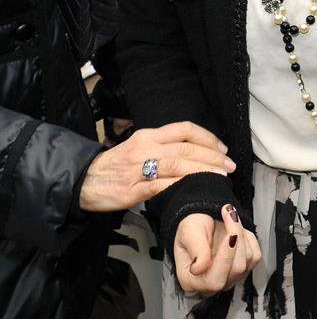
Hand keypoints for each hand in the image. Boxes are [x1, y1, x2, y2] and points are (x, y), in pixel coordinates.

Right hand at [80, 121, 234, 210]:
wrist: (84, 181)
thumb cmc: (114, 166)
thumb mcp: (138, 147)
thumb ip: (162, 147)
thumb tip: (193, 152)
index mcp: (148, 135)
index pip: (184, 129)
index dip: (207, 137)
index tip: (222, 148)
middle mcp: (145, 147)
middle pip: (186, 147)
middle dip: (212, 155)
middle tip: (229, 164)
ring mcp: (139, 168)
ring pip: (178, 165)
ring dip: (203, 170)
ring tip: (220, 175)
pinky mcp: (134, 189)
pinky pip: (163, 186)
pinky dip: (183, 186)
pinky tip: (196, 189)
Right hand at [174, 206, 260, 294]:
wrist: (201, 220)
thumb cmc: (192, 228)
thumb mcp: (188, 232)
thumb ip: (195, 249)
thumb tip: (198, 267)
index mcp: (192, 280)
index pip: (214, 281)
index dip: (225, 258)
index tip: (230, 236)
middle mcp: (212, 283)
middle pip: (236, 269)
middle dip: (237, 237)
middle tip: (229, 215)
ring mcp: (230, 277)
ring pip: (248, 260)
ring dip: (241, 232)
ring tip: (229, 216)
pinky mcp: (244, 268)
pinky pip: (255, 255)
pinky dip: (249, 237)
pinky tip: (236, 229)